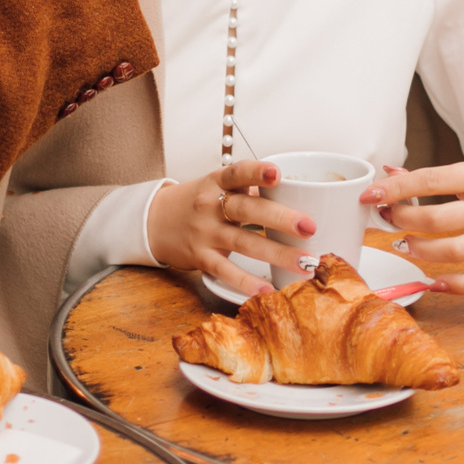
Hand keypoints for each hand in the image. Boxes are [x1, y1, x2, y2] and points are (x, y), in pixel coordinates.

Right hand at [147, 162, 309, 296]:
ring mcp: (205, 232)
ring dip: (277, 253)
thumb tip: (293, 192)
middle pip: (247, 209)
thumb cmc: (196, 202)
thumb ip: (248, 189)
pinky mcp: (200, 257)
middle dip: (280, 218)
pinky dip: (246, 281)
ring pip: (243, 242)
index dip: (256, 172)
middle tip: (309, 226)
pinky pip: (225, 270)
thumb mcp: (216, 186)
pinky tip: (267, 290)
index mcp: (216, 182)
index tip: (278, 174)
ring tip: (305, 264)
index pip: (237, 173)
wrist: (154, 221)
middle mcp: (210, 205)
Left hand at [364, 158, 463, 294]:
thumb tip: (391, 174)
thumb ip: (438, 176)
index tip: (371, 194)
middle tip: (387, 218)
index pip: (432, 180)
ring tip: (405, 244)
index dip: (397, 189)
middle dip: (403, 220)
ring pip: (453, 251)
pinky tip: (433, 282)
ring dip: (420, 251)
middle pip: (438, 219)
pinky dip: (454, 285)